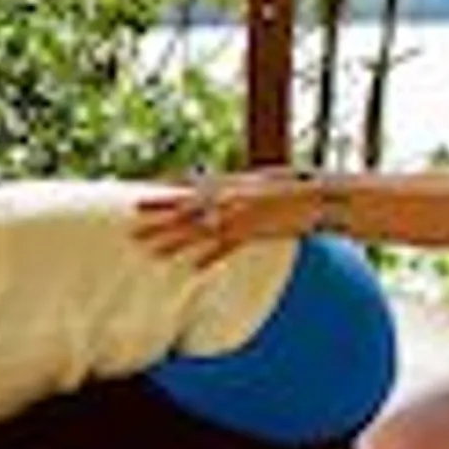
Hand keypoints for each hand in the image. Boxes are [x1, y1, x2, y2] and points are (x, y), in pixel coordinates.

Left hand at [132, 173, 317, 266]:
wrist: (318, 194)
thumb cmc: (290, 186)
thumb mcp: (258, 179)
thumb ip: (237, 186)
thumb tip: (223, 192)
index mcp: (228, 182)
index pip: (188, 186)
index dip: (163, 192)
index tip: (140, 197)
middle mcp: (228, 196)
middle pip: (184, 208)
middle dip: (156, 217)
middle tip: (130, 225)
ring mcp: (239, 213)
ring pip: (199, 229)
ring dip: (173, 241)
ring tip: (151, 251)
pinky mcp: (254, 229)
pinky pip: (228, 246)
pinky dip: (210, 257)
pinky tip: (193, 270)